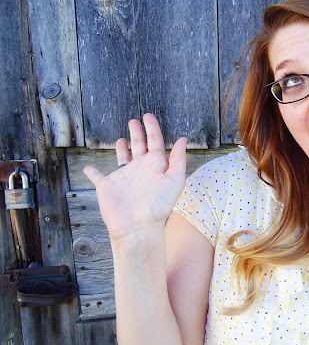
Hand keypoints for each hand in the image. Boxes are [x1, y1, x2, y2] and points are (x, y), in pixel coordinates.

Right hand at [83, 114, 187, 241]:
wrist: (138, 228)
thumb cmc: (158, 206)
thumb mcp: (175, 180)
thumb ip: (178, 159)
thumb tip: (183, 139)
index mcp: (155, 166)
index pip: (155, 142)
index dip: (152, 128)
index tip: (148, 116)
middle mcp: (140, 169)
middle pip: (139, 146)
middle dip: (137, 134)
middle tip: (134, 121)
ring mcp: (123, 178)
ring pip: (122, 159)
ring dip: (121, 149)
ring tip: (121, 139)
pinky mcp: (107, 186)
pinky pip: (97, 177)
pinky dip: (92, 172)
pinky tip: (88, 168)